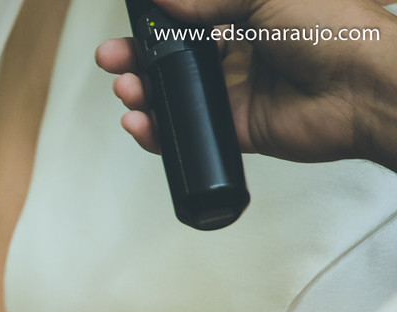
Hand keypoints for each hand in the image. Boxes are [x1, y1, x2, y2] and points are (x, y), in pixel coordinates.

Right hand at [95, 0, 396, 170]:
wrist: (365, 86)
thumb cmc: (335, 29)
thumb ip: (207, 0)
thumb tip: (163, 0)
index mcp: (250, 11)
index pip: (190, 16)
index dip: (156, 22)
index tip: (130, 24)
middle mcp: (242, 50)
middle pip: (175, 56)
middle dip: (138, 57)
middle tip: (112, 57)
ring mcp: (238, 91)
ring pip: (177, 94)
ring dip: (144, 93)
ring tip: (127, 90)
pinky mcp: (238, 128)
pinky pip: (190, 131)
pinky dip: (160, 130)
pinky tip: (142, 122)